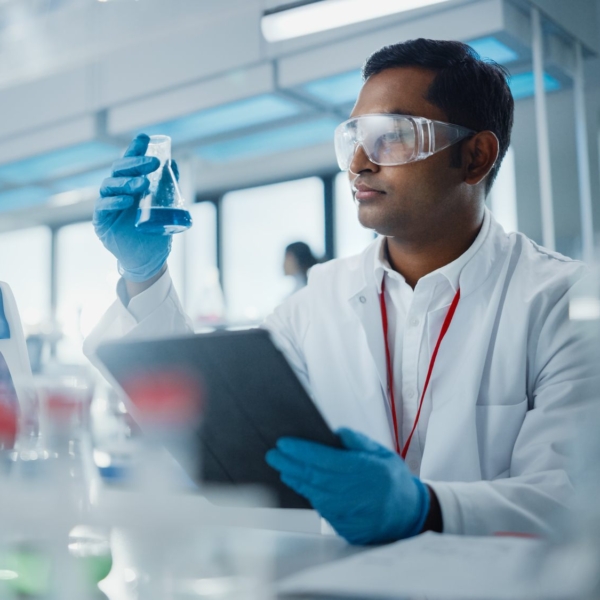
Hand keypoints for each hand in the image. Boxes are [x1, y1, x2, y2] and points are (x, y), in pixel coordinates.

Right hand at [94, 134, 175, 281]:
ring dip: (127, 182)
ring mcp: (107, 204)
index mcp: (130, 184)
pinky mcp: (101, 220)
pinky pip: (103, 206)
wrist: (148, 258)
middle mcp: (117, 191)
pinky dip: (115, 201)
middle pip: (119, 170)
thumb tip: (173, 164)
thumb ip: (166, 187)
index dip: (135, 149)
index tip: (145, 138)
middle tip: (152, 163)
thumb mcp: (165, 207)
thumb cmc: (155, 231)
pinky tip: (127, 201)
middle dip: (135, 163)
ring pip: (110, 185)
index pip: (130, 162)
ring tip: (143, 184)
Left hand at [266, 428, 429, 544]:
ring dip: (295, 478)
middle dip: (289, 463)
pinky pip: (320, 507)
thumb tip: (335, 432)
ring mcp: (347, 512)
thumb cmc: (395, 481)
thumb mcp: (382, 453)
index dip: (301, 450)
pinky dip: (307, 494)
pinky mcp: (344, 525)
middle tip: (273, 454)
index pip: (323, 459)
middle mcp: (352, 492)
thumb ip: (357, 442)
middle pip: (312, 476)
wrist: (410, 515)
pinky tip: (299, 483)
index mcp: (362, 471)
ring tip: (282, 466)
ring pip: (313, 493)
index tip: (284, 443)